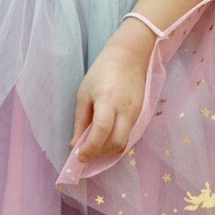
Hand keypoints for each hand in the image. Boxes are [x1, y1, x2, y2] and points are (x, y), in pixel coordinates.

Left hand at [72, 29, 151, 162]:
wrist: (129, 58)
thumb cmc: (101, 73)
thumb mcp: (84, 94)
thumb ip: (80, 122)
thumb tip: (74, 145)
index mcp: (107, 101)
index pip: (101, 131)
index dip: (90, 148)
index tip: (79, 156)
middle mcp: (125, 110)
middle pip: (116, 142)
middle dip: (100, 153)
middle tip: (86, 152)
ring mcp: (136, 113)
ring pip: (124, 143)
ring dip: (108, 150)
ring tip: (95, 145)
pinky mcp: (140, 115)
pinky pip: (128, 136)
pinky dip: (115, 142)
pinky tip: (105, 138)